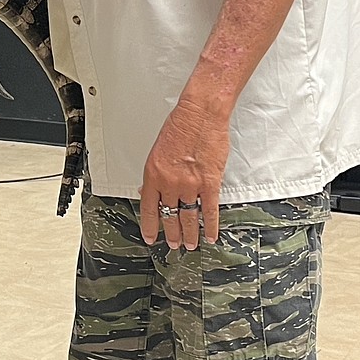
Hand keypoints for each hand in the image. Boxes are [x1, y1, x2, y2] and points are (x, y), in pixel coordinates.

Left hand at [139, 98, 230, 249]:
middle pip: (169, 215)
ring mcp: (190, 184)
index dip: (150, 226)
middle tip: (174, 244)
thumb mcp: (157, 151)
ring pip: (188, 218)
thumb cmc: (180, 126)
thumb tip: (148, 190)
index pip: (149, 208)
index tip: (151, 237)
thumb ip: (155, 174)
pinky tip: (210, 235)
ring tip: (190, 244)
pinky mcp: (210, 183)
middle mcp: (170, 182)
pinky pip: (209, 211)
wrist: (200, 115)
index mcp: (153, 174)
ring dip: (190, 234)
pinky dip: (210, 226)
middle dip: (171, 233)